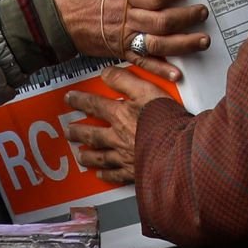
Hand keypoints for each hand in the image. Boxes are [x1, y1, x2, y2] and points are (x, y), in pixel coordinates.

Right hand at [50, 0, 209, 81]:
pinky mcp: (116, 51)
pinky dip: (160, 69)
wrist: (47, 20)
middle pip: (163, 21)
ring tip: (201, 41)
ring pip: (158, 44)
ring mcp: (120, 37)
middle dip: (188, 17)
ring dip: (183, 44)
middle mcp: (124, 17)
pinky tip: (177, 73)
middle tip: (201, 13)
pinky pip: (141, 61)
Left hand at [64, 69, 171, 183]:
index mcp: (120, 116)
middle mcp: (118, 137)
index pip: (95, 105)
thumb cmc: (167, 119)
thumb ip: (125, 80)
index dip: (80, 100)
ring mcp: (124, 156)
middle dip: (78, 131)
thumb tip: (106, 73)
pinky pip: (116, 175)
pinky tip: (101, 175)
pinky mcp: (133, 172)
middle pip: (92, 134)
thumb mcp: (147, 90)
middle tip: (69, 131)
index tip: (69, 98)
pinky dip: (107, 175)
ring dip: (88, 155)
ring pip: (100, 157)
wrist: (179, 149)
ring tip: (80, 155)